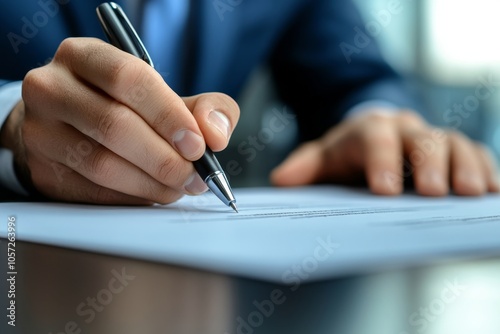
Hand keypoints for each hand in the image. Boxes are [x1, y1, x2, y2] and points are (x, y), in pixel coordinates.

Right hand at [2, 38, 238, 203]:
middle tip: (195, 177)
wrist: (64, 125)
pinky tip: (152, 193)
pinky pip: (93, 192)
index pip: (128, 79)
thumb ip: (203, 108)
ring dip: (151, 183)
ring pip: (102, 165)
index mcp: (83, 56)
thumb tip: (215, 135)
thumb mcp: (163, 95)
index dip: (168, 115)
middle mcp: (51, 88)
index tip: (198, 145)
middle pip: (114, 125)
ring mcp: (39, 132)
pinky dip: (132, 197)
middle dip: (165, 158)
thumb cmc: (121, 106)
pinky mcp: (42, 170)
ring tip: (179, 187)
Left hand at [271, 109, 498, 195]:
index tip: (385, 191)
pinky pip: (475, 151)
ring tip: (471, 192)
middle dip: (429, 165)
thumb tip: (281, 180)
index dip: (382, 161)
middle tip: (433, 192)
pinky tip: (492, 189)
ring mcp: (432, 136)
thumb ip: (304, 166)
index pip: (375, 139)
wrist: (373, 135)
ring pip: (454, 143)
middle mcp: (404, 128)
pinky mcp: (454, 149)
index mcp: (368, 129)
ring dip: (464, 166)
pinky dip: (485, 168)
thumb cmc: (348, 152)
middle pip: (421, 139)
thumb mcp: (323, 157)